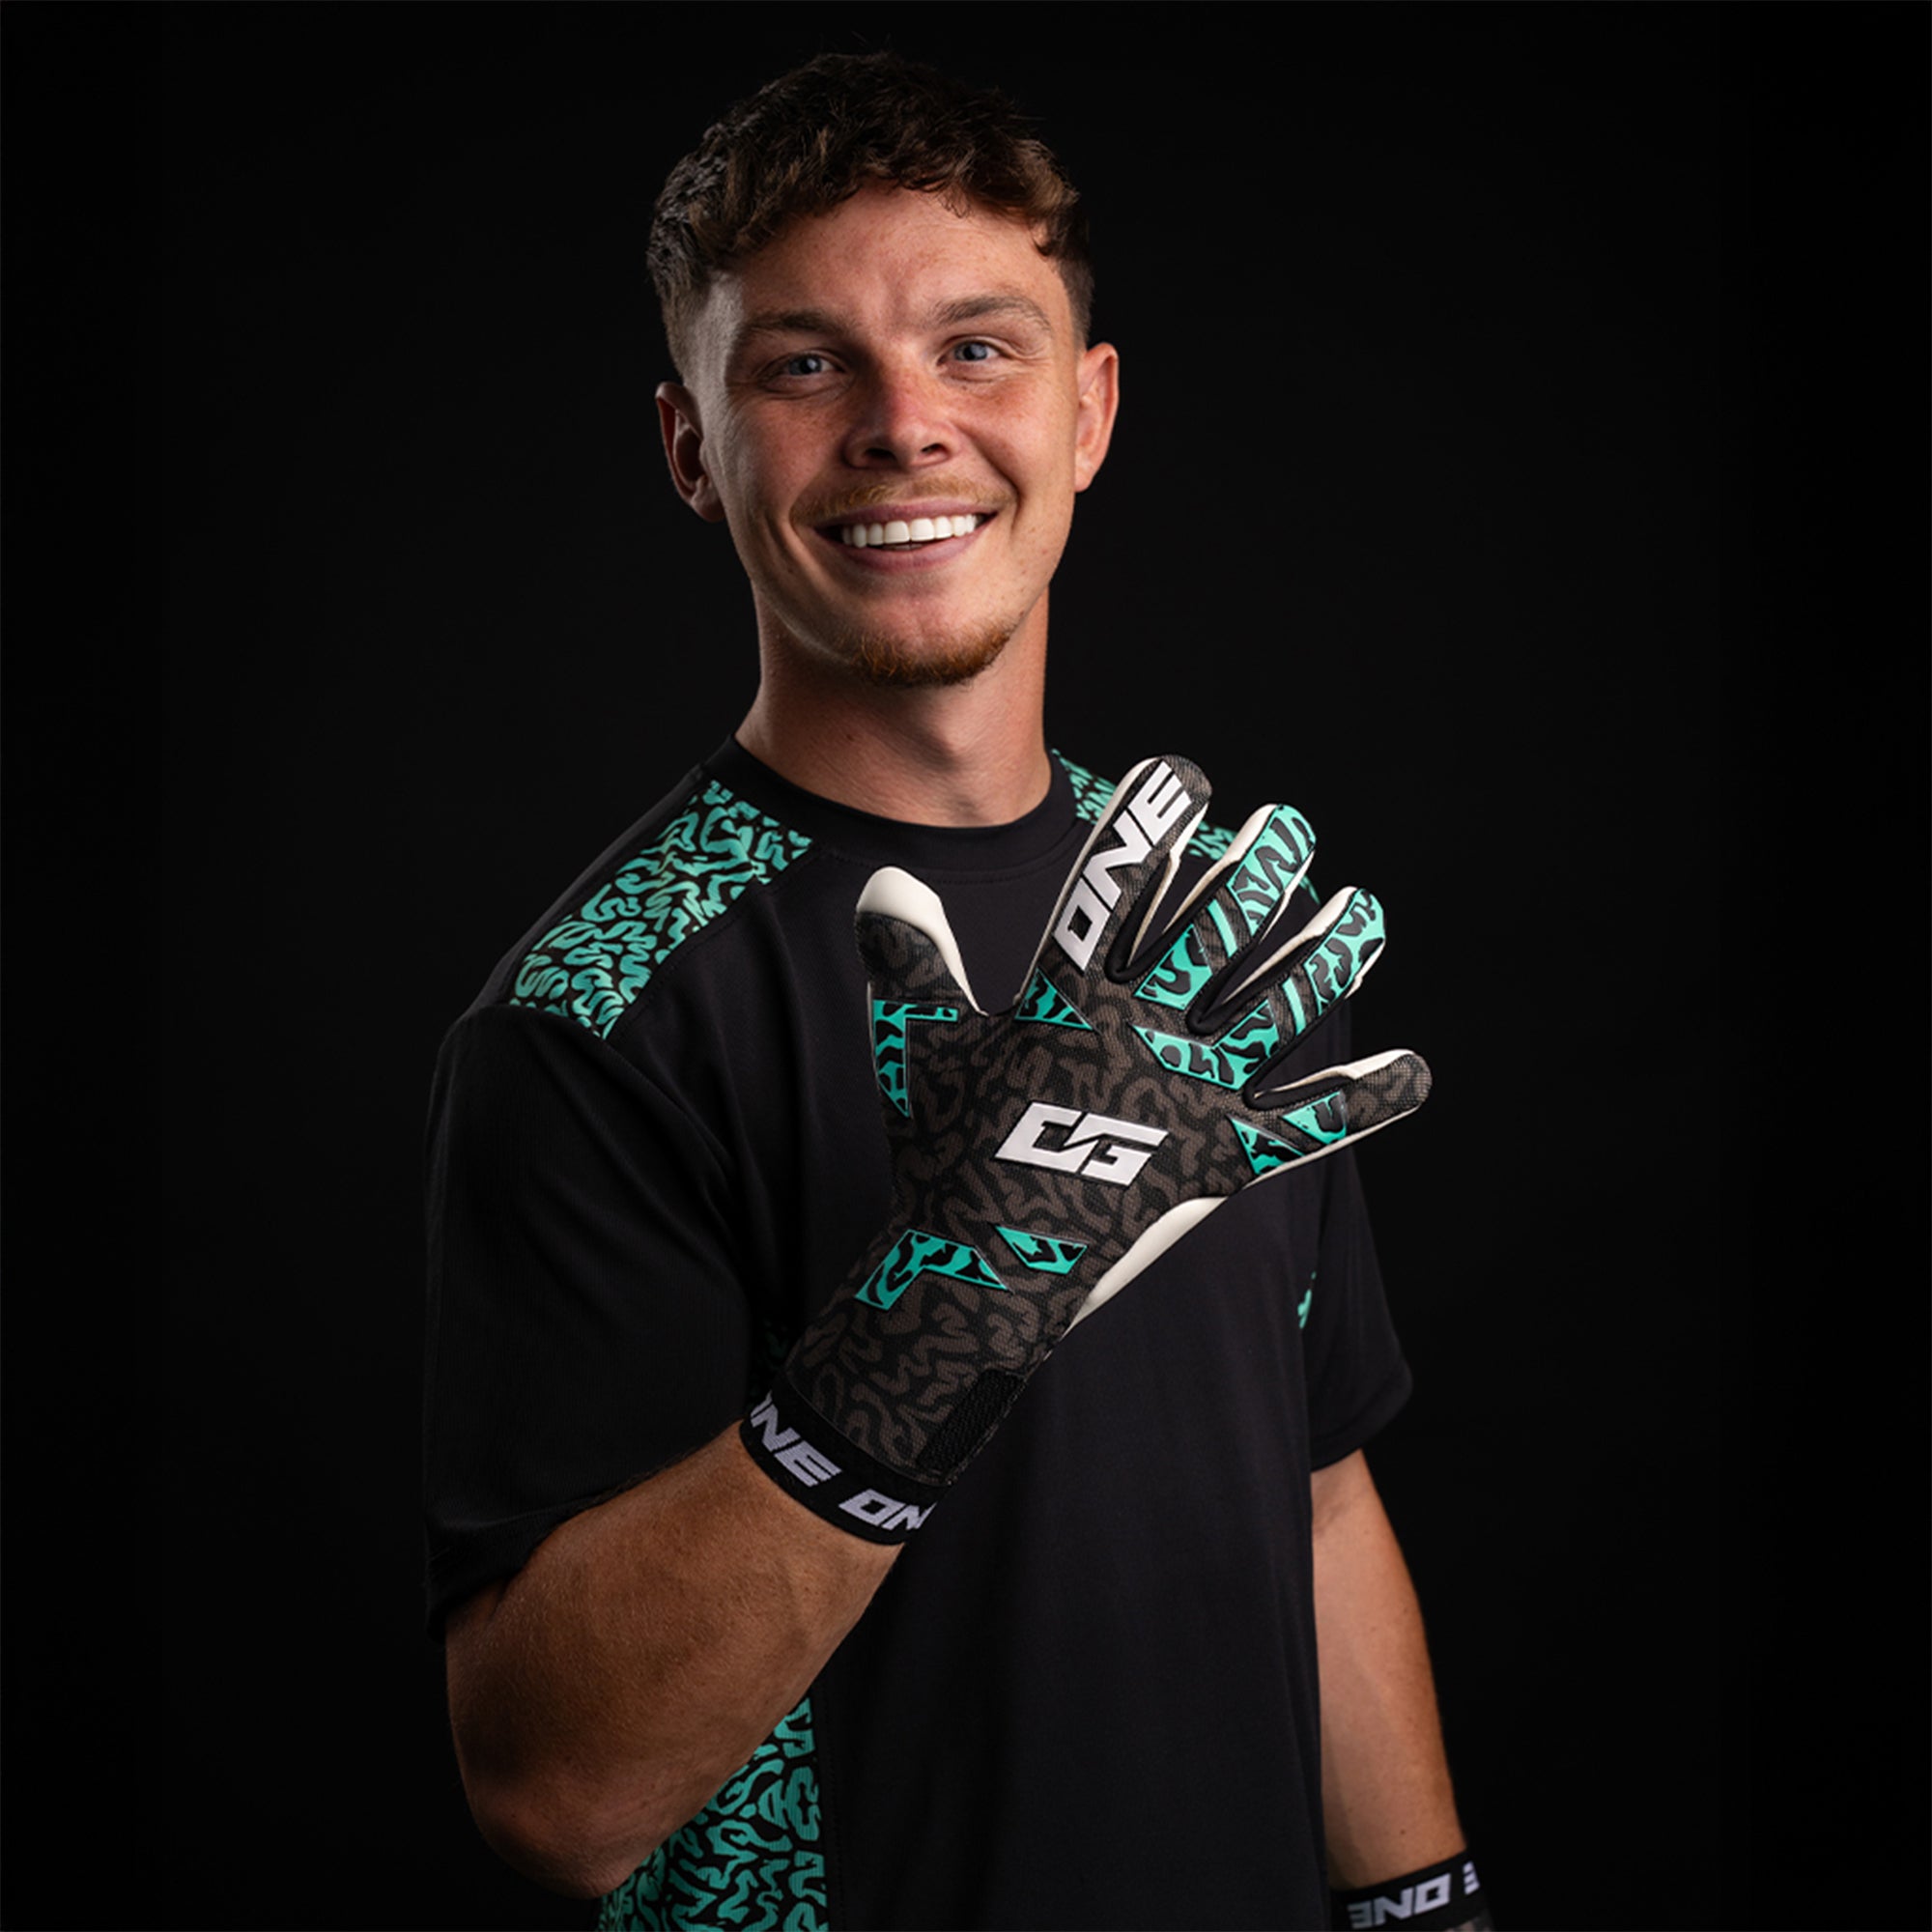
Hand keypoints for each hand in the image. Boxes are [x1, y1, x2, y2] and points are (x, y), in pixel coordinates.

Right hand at [743, 755, 1429, 1536]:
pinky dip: (1367, 1099)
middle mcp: (1142, 1037)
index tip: (1184, 774)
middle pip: (1219, 930)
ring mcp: (1190, 1100)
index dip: (1151, 823)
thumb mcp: (916, 1048)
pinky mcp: (1224, 1164)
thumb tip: (887, 879)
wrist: (976, 1281)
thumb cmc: (941, 1156)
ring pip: (1280, 1007)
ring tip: (1365, 908)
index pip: (1117, 888)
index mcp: (1068, 1001)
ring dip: (1329, 951)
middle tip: (1289, 825)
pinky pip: (1311, 1127)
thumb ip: (909, 961)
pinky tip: (1417, 1070)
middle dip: (1260, 867)